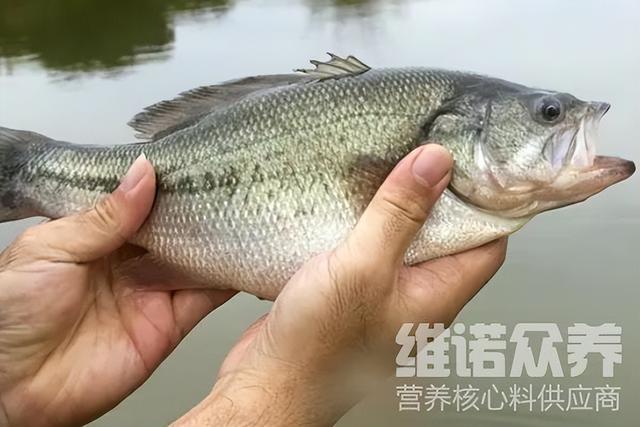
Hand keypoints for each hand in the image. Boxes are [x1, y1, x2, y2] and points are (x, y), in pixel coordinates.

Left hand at [0, 156, 235, 426]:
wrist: (14, 390)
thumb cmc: (11, 316)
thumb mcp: (50, 250)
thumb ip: (102, 217)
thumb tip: (141, 175)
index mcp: (97, 236)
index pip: (141, 202)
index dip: (166, 183)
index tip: (194, 161)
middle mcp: (130, 261)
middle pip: (175, 227)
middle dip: (199, 206)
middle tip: (229, 181)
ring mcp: (152, 291)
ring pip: (197, 258)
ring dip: (219, 238)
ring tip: (245, 211)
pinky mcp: (170, 323)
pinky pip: (206, 297)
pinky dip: (228, 277)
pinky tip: (244, 256)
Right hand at [174, 145, 506, 425]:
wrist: (270, 384)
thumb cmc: (317, 345)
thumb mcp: (363, 266)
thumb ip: (400, 214)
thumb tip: (436, 163)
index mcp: (437, 297)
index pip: (487, 244)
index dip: (485, 202)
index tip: (470, 165)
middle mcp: (418, 299)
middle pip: (446, 239)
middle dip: (435, 197)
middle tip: (421, 156)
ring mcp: (385, 298)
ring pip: (405, 243)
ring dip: (396, 209)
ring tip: (386, 171)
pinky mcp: (354, 295)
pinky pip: (371, 252)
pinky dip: (367, 226)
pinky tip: (349, 206)